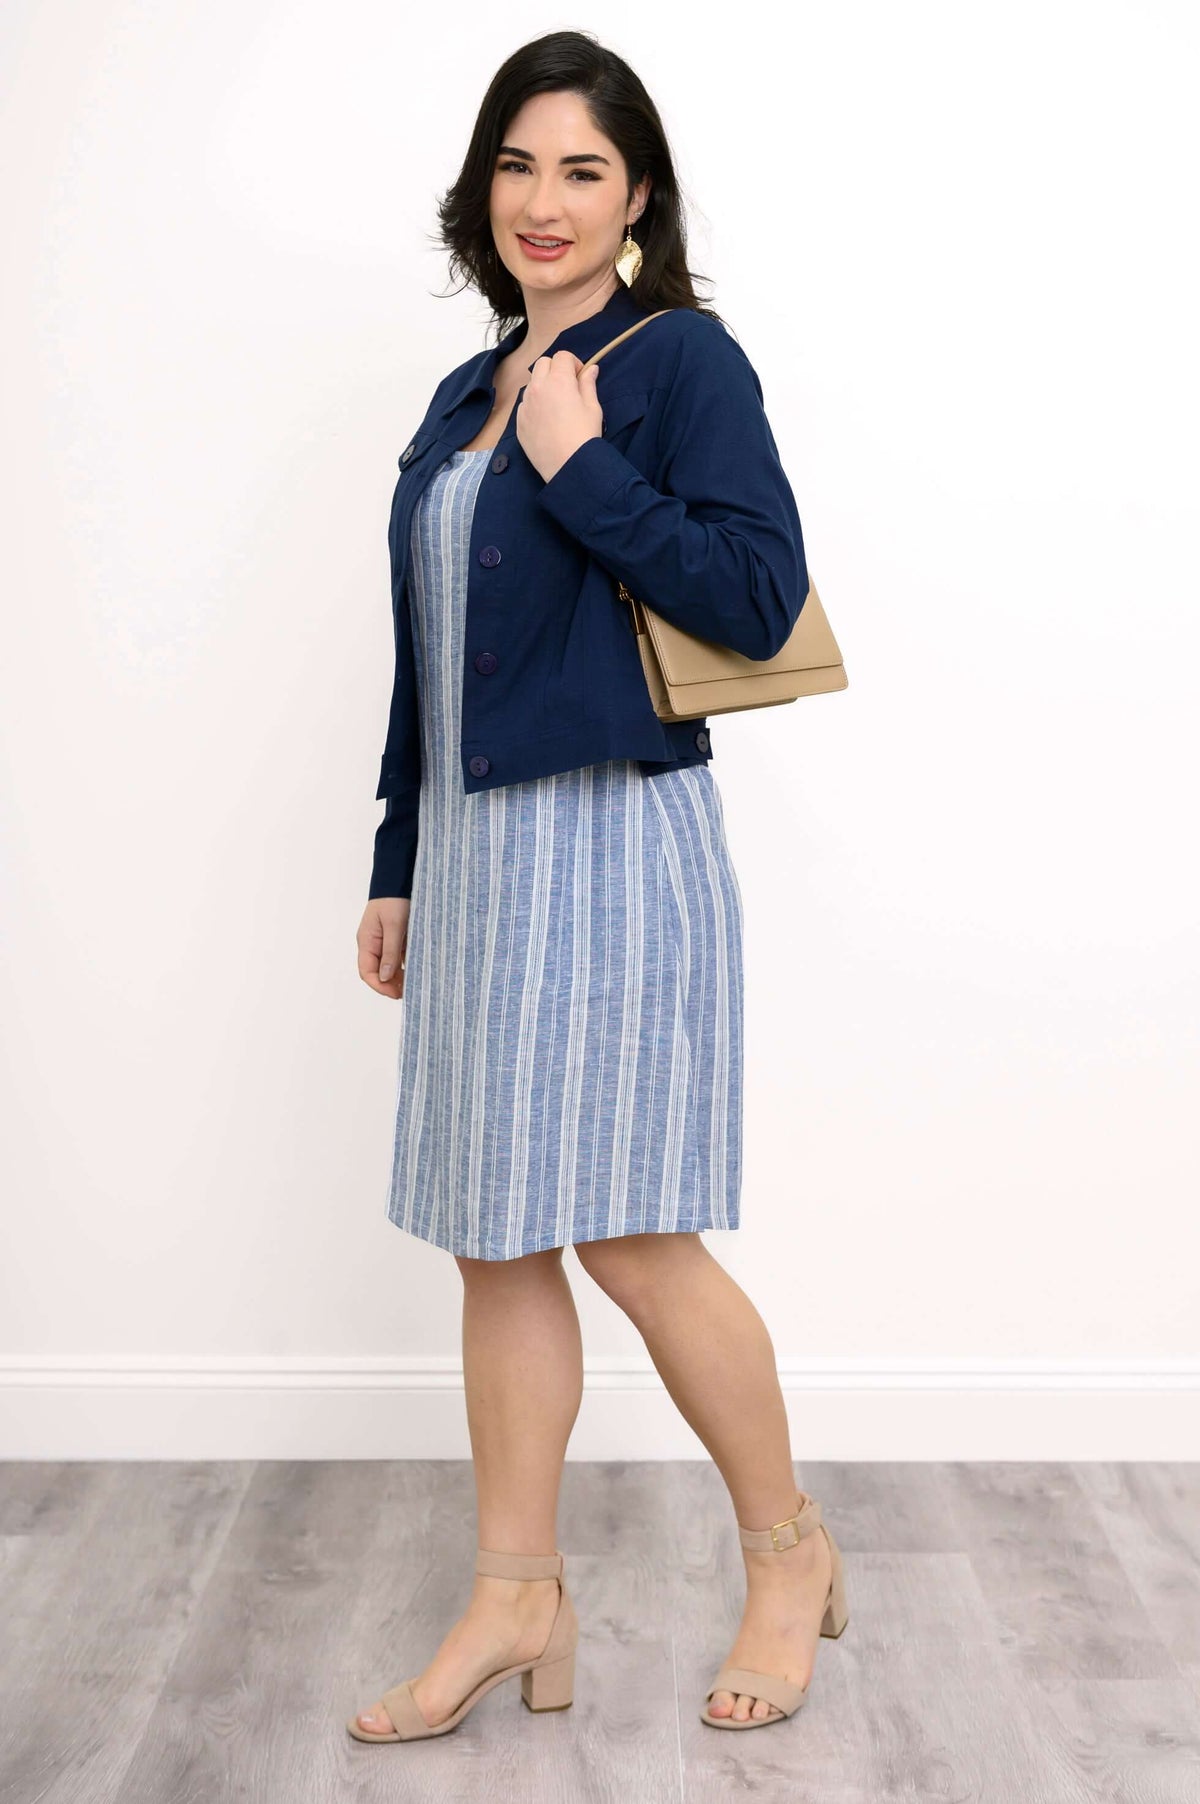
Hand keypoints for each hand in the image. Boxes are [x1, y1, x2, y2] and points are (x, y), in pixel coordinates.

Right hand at [357, 897, 408, 998]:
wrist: (401, 877)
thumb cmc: (394, 899)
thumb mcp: (394, 926)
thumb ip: (390, 952)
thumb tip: (385, 977)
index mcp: (366, 941)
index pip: (367, 972)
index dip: (380, 986)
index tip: (396, 994)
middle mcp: (373, 943)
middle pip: (378, 972)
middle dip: (391, 984)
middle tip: (410, 992)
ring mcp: (384, 941)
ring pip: (389, 966)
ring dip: (400, 976)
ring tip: (416, 983)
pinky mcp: (396, 937)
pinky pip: (399, 956)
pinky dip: (407, 965)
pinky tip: (418, 970)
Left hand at [515, 349, 602, 482]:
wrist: (568, 467)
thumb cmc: (584, 436)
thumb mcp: (593, 407)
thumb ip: (588, 384)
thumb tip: (591, 369)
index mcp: (558, 381)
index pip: (562, 356)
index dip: (573, 363)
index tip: (580, 376)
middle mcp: (538, 388)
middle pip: (543, 363)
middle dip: (555, 369)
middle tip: (567, 386)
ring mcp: (526, 405)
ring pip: (532, 383)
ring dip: (543, 386)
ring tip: (557, 405)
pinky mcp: (519, 422)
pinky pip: (525, 404)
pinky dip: (534, 405)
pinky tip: (547, 421)